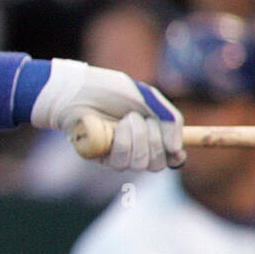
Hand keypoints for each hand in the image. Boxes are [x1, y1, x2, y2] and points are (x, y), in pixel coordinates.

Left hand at [31, 59, 185, 169]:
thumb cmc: (111, 90)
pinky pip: (120, 163)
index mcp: (149, 134)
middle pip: (157, 164)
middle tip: (140, 118)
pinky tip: (114, 127)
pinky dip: (122, 143)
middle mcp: (134, 148)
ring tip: (125, 118)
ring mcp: (117, 154)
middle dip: (154, 140)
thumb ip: (169, 119)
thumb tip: (177, 149)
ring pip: (140, 165)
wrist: (78, 89)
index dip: (175, 156)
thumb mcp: (148, 98)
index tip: (175, 149)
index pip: (169, 158)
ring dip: (137, 139)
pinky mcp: (100, 158)